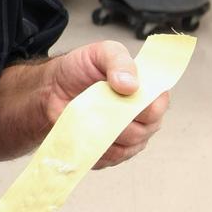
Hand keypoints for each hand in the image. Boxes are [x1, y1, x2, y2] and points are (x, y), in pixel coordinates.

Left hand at [47, 39, 169, 168]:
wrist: (53, 88)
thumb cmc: (80, 69)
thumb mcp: (101, 53)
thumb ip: (119, 61)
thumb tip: (131, 85)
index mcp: (147, 91)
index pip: (158, 106)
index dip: (144, 105)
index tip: (122, 96)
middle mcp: (143, 117)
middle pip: (144, 130)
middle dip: (120, 119)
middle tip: (99, 104)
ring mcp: (128, 138)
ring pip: (126, 147)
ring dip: (105, 132)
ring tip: (89, 115)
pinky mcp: (110, 153)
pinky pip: (108, 158)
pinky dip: (95, 146)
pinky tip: (85, 130)